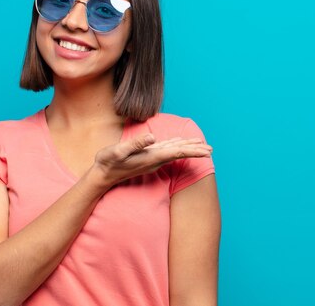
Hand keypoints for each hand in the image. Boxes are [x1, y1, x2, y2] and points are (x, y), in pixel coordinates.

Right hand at [93, 134, 212, 187]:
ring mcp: (152, 159)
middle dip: (196, 151)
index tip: (207, 152)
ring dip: (188, 147)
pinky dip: (176, 145)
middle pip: (180, 153)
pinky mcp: (147, 156)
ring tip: (201, 145)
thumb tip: (152, 138)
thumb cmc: (108, 162)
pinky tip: (180, 142)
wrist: (102, 176)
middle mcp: (155, 159)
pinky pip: (166, 150)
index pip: (177, 152)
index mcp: (152, 157)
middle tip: (212, 149)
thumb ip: (136, 144)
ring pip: (174, 151)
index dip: (193, 150)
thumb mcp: (119, 151)